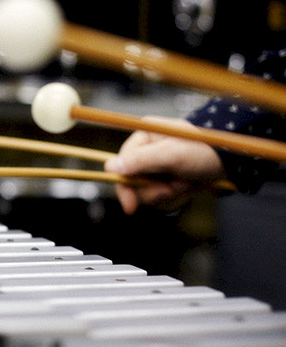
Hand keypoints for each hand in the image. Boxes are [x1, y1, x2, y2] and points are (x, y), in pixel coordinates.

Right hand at [104, 117, 225, 214]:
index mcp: (144, 138)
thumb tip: (110, 167)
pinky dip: (177, 196)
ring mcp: (159, 166)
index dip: (126, 187)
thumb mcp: (171, 155)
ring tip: (186, 183)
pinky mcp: (170, 178)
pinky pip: (163, 196)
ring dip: (168, 194)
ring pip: (149, 192)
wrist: (236, 158)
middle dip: (155, 191)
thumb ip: (140, 161)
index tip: (130, 207)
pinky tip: (189, 187)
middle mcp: (148, 151)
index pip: (122, 166)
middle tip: (172, 188)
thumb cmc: (205, 149)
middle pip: (135, 183)